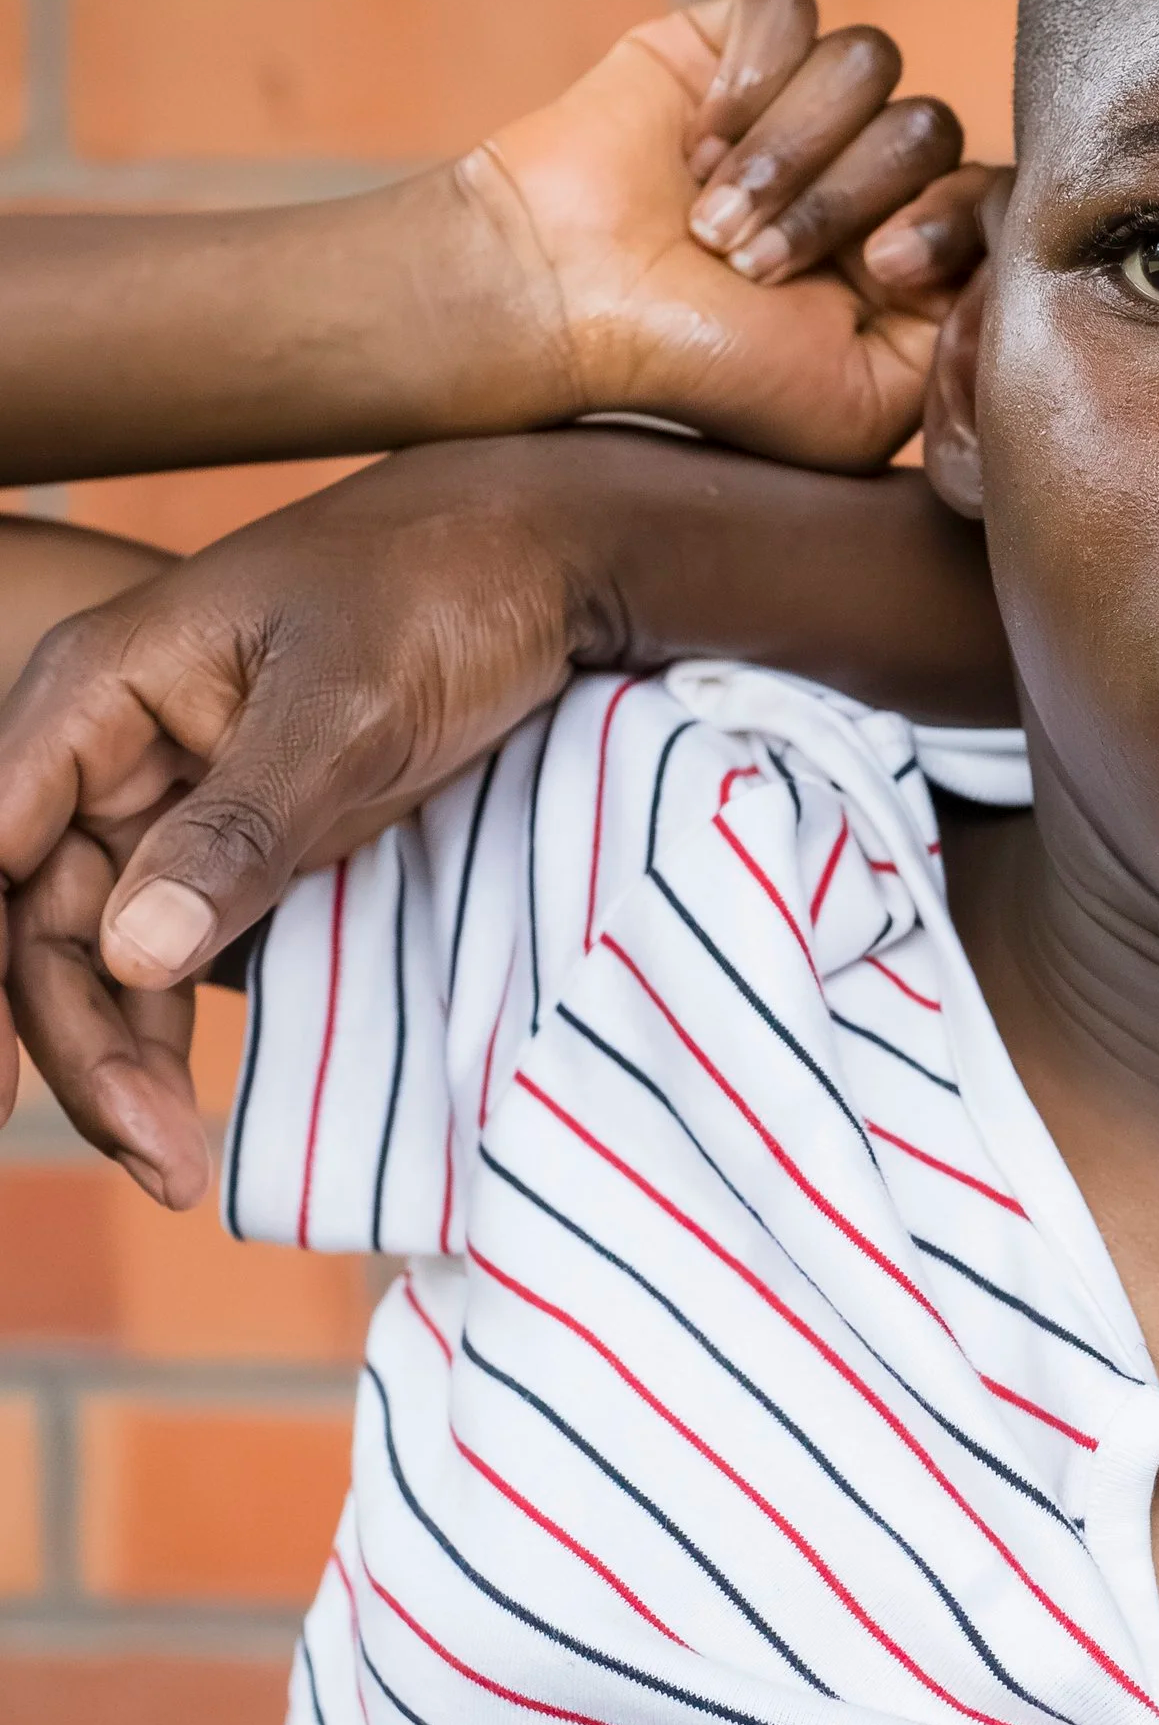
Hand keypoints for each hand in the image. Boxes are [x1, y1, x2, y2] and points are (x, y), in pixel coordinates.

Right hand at [0, 433, 1009, 1206]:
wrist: (543, 561)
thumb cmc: (442, 596)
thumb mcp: (351, 707)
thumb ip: (244, 825)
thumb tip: (134, 956)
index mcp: (98, 693)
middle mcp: (112, 748)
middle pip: (43, 924)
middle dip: (85, 1045)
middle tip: (161, 1155)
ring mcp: (175, 796)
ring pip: (106, 950)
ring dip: (127, 1055)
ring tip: (179, 1164)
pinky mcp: (244, 833)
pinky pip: (181, 941)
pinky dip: (180, 1020)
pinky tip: (194, 1106)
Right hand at [464, 0, 998, 468]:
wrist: (565, 307)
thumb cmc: (706, 373)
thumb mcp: (862, 409)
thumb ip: (959, 349)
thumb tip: (1004, 272)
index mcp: (906, 253)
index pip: (991, 195)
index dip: (949, 221)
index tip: (879, 269)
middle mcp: (865, 172)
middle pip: (929, 129)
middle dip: (841, 200)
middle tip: (755, 262)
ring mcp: (803, 103)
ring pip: (869, 65)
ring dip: (785, 150)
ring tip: (712, 216)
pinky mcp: (735, 43)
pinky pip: (793, 13)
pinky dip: (748, 81)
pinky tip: (694, 140)